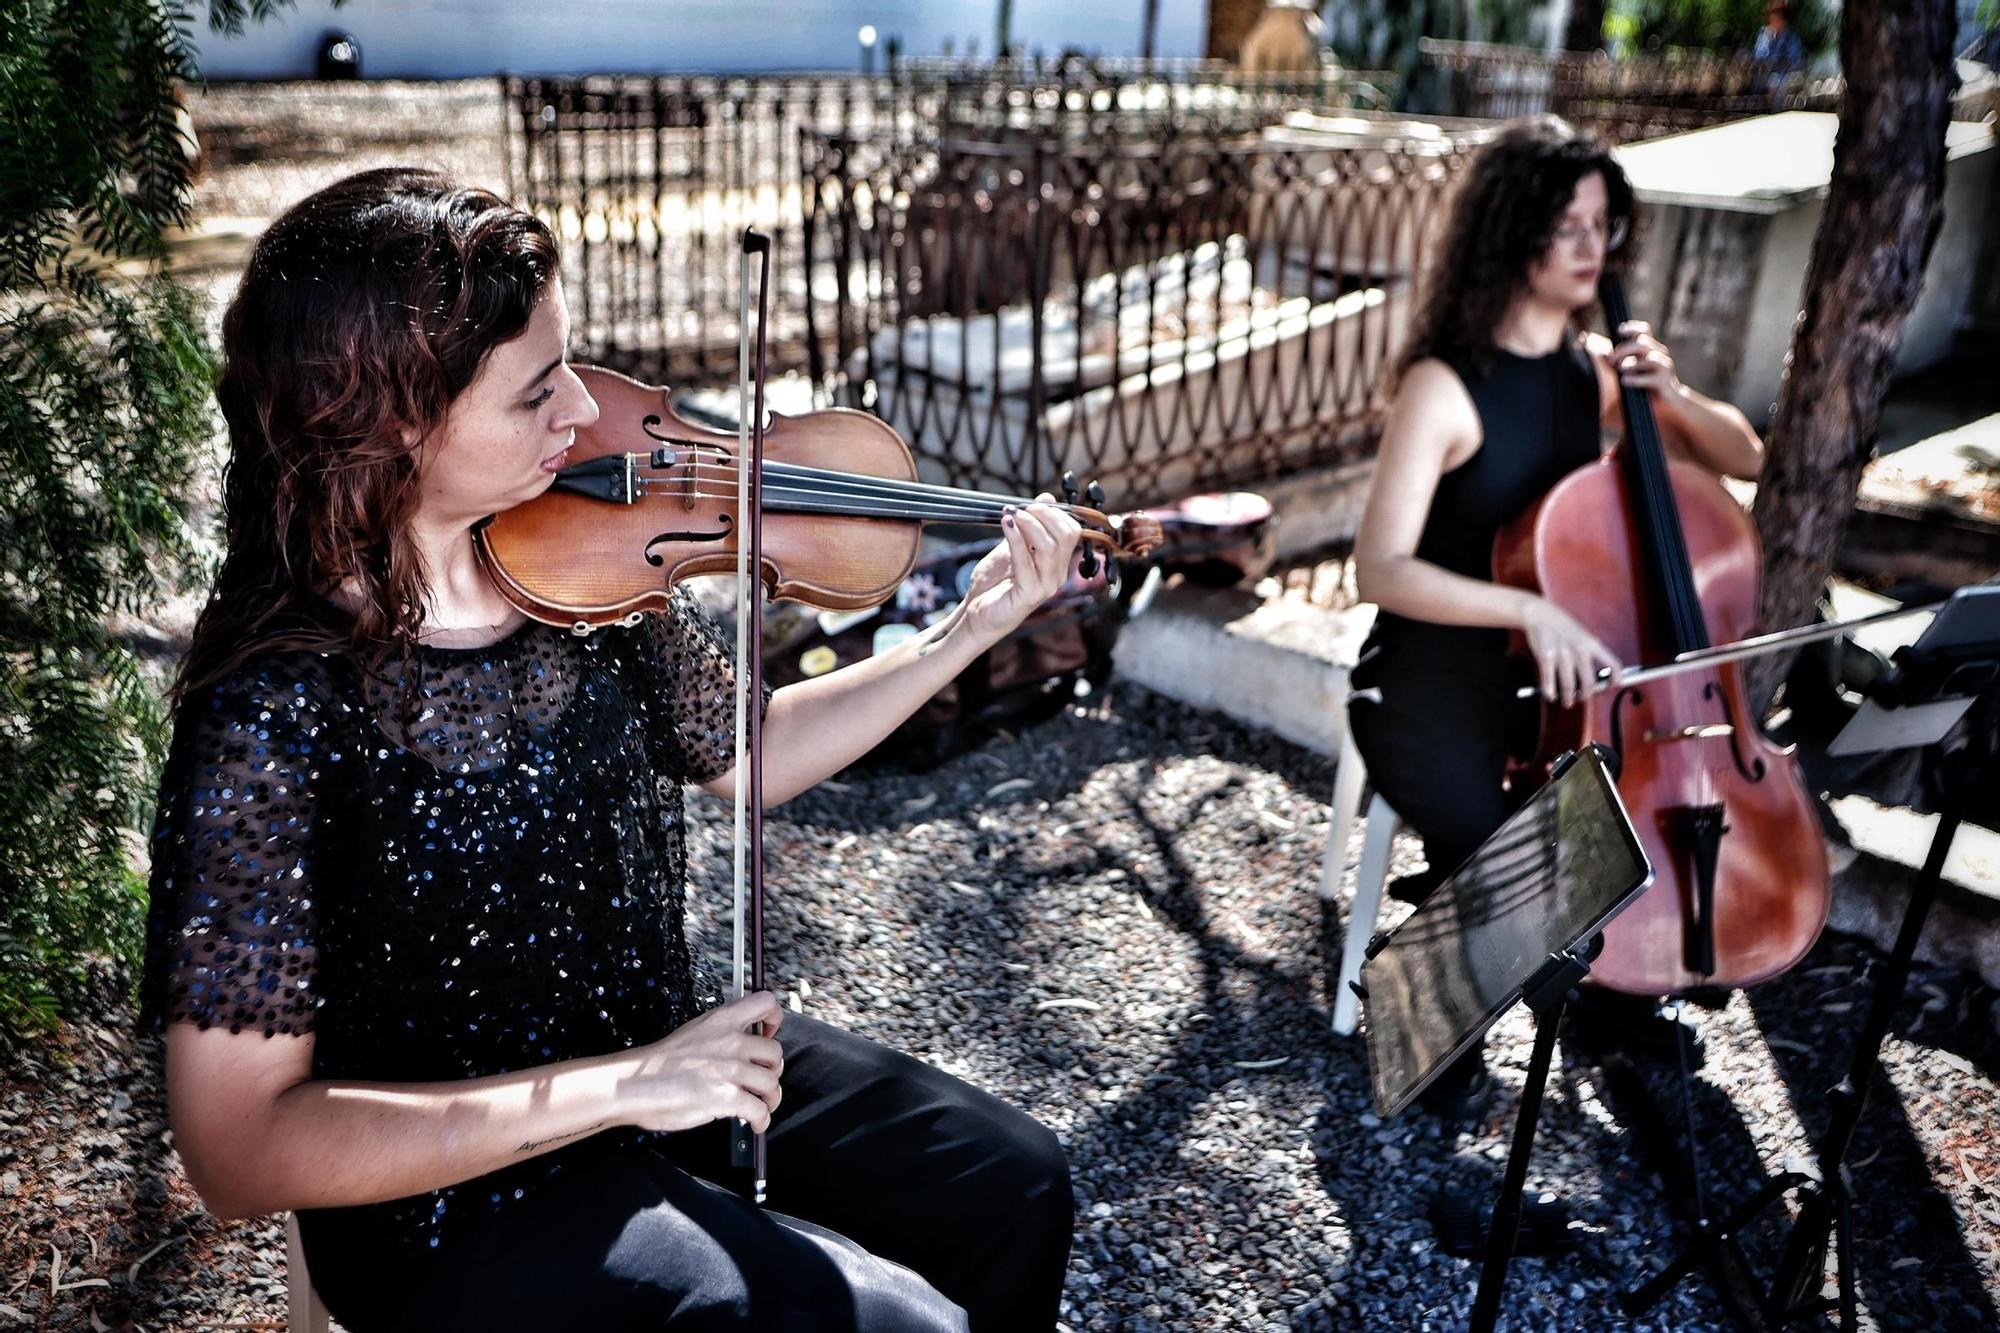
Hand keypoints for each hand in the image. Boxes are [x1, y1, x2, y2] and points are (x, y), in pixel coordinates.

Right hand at [617, 991, 785, 1133]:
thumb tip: (742, 1053)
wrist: (634, 1084)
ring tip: (761, 1105)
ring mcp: (731, 1070)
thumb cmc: (657, 1064)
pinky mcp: (727, 1097)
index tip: (770, 1033)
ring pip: (771, 1084)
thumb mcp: (693, 1033)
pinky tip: (755, 1123)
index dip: (774, 1019)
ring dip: (770, 1098)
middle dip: (772, 1070)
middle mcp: (731, 1042)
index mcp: (722, 1021)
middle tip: (763, 1080)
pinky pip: (760, 1110)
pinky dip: (761, 1121)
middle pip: (775, 1052)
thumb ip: (720, 1037)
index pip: (764, 1003)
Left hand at [956, 495, 1084, 642]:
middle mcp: (1057, 575)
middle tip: (1021, 508)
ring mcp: (1045, 587)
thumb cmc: (994, 583)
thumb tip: (1046, 497)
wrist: (976, 614)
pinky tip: (1005, 524)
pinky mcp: (1029, 595)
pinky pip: (1026, 561)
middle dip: (1044, 515)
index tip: (1029, 503)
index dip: (1053, 513)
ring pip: (1049, 546)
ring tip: (1010, 514)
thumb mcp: (1012, 546)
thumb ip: (1028, 526)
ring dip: (1029, 524)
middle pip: (1065, 536)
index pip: (1071, 531)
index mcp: (1057, 564)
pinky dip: (1016, 539)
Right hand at [1519, 596, 1621, 707]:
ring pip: (1568, 685)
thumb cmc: (1563, 626)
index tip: (1614, 685)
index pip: (1613, 664)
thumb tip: (1595, 675)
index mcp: (1592, 644)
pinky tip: (1551, 695)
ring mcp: (1562, 655)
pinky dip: (1550, 692)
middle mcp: (1579, 650)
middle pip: (1589, 683)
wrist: (1542, 614)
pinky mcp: (1545, 657)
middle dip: (1585, 696)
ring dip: (1568, 698)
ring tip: (1567, 702)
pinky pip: (1549, 681)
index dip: (1617, 678)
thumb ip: (1590, 652)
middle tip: (1582, 698)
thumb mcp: (1583, 635)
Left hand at [1611, 321, 1680, 396]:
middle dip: (1624, 350)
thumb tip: (1604, 355)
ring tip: (1620, 368)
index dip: (1632, 328)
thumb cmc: (1647, 380)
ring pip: (1649, 358)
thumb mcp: (1634, 367)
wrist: (1668, 398)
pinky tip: (1625, 380)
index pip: (1644, 330)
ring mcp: (1664, 367)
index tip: (1619, 331)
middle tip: (1611, 360)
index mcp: (1651, 348)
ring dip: (1631, 362)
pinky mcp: (1665, 381)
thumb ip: (1622, 359)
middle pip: (1642, 343)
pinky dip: (1636, 378)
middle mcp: (1659, 354)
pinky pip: (1650, 377)